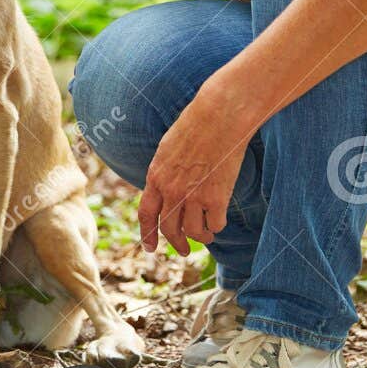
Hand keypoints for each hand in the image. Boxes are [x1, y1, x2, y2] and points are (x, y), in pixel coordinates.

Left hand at [137, 79, 258, 253]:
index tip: (151, 248)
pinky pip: (215, 224)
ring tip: (207, 236)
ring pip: (193, 232)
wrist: (219, 117)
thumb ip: (165, 172)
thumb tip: (167, 190)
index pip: (146, 214)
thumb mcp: (168, 148)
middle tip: (184, 250)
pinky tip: (220, 220)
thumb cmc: (197, 125)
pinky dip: (217, 226)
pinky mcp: (216, 198)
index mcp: (156, 176)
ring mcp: (193, 196)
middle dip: (176, 244)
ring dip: (201, 238)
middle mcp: (171, 191)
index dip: (147, 234)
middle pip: (169, 229)